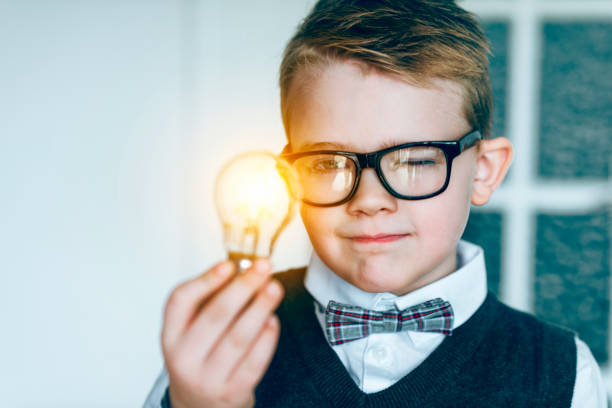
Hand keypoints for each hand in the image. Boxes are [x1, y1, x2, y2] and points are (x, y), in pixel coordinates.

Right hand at [161, 259, 282, 407]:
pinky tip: (273, 320)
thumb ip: (212, 300)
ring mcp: (207, 378)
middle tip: (263, 267)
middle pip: (215, 316)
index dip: (206, 280)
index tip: (229, 264)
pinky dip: (266, 339)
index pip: (180, 301)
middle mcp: (183, 358)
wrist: (199, 406)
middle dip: (243, 287)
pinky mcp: (231, 393)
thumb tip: (244, 270)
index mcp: (170, 335)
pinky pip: (253, 363)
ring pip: (238, 338)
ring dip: (260, 308)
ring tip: (274, 288)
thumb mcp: (192, 331)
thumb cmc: (201, 358)